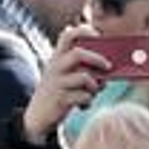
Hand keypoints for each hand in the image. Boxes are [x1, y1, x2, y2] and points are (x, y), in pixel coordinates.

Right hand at [20, 24, 109, 146]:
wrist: (38, 117)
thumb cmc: (59, 93)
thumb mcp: (66, 76)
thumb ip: (84, 68)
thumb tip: (110, 67)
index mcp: (57, 58)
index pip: (67, 35)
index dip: (83, 31)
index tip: (98, 35)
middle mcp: (55, 67)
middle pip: (78, 54)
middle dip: (97, 59)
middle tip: (108, 67)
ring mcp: (56, 83)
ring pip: (84, 77)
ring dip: (96, 85)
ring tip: (95, 91)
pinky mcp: (60, 99)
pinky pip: (83, 96)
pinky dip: (88, 101)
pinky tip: (84, 105)